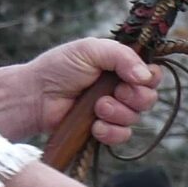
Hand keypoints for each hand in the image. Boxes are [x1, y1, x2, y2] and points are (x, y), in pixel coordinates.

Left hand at [19, 38, 160, 144]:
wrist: (35, 96)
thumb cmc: (59, 67)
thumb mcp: (90, 50)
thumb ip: (121, 56)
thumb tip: (145, 76)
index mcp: (121, 66)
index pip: (152, 74)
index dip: (150, 77)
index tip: (135, 77)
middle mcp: (121, 87)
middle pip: (149, 97)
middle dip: (134, 96)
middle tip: (114, 92)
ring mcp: (113, 110)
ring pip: (135, 118)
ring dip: (117, 113)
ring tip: (97, 107)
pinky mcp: (103, 130)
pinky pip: (122, 136)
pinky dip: (110, 132)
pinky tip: (95, 125)